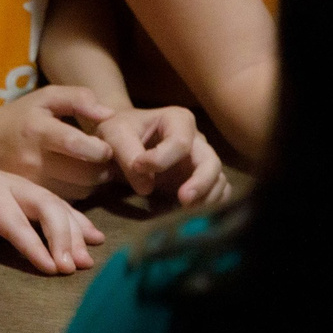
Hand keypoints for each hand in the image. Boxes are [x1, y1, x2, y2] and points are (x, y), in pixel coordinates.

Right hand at [0, 86, 117, 197]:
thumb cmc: (21, 117)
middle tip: (103, 158)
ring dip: (93, 182)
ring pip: (80, 191)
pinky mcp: (31, 199)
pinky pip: (68, 202)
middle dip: (103, 168)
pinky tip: (74, 178)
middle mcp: (32, 160)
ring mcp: (30, 184)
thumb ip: (78, 98)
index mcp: (37, 130)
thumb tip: (108, 115)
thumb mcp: (46, 97)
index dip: (100, 149)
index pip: (77, 145)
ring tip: (88, 166)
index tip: (105, 145)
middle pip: (85, 175)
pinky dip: (78, 191)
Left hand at [0, 144, 103, 277]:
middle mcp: (11, 187)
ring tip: (87, 259)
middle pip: (45, 206)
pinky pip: (60, 204)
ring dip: (75, 231)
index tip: (52, 268)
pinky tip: (94, 238)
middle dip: (62, 236)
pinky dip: (78, 221)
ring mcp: (24, 186)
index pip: (14, 221)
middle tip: (72, 267)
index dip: (34, 244)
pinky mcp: (31, 190)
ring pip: (57, 204)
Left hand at [96, 105, 228, 203]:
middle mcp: (196, 140)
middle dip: (201, 182)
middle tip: (183, 200)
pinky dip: (210, 205)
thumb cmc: (119, 132)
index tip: (138, 167)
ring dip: (206, 198)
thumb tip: (147, 187)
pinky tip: (189, 213)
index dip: (161, 159)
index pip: (180, 142)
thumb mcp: (114, 133)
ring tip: (184, 211)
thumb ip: (126, 154)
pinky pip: (218, 194)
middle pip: (211, 162)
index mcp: (177, 120)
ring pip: (218, 181)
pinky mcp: (200, 181)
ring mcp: (201, 161)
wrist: (122, 141)